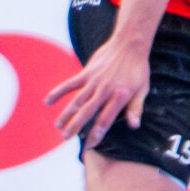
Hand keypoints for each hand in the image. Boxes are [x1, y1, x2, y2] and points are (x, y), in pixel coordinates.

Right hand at [48, 34, 150, 148]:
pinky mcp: (86, 72)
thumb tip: (134, 126)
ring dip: (66, 114)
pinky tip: (47, 101)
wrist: (130, 44)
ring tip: (58, 127)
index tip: (88, 146)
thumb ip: (136, 108)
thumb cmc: (138, 69)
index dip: (97, 134)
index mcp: (119, 97)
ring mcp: (94, 81)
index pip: (105, 120)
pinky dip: (58, 92)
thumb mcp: (143, 89)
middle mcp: (105, 90)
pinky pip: (70, 84)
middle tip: (64, 138)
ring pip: (77, 101)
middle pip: (87, 112)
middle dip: (75, 127)